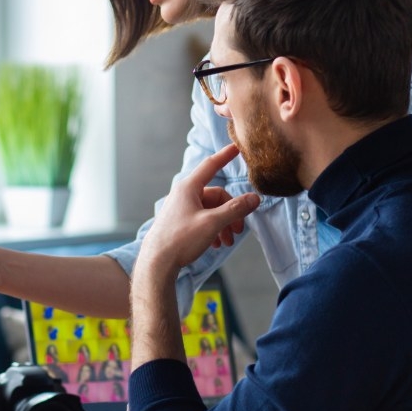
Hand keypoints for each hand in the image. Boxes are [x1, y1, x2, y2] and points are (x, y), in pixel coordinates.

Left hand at [139, 144, 259, 272]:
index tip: (236, 147)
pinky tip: (217, 244)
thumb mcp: (212, 223)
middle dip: (231, 212)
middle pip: (216, 195)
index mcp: (188, 188)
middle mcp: (183, 194)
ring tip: (228, 241)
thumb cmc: (181, 240)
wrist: (157, 263)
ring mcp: (181, 208)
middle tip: (239, 230)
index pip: (211, 165)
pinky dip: (213, 230)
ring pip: (211, 210)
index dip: (225, 156)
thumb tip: (254, 198)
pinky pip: (202, 219)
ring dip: (223, 224)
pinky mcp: (179, 222)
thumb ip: (235, 209)